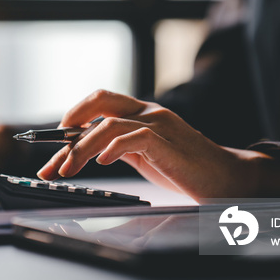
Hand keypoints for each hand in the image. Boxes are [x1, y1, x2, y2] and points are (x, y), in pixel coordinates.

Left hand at [37, 90, 279, 201]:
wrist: (226, 178)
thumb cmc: (185, 168)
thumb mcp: (145, 155)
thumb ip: (120, 146)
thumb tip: (85, 150)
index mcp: (143, 112)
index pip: (101, 103)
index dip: (74, 117)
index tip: (54, 140)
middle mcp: (149, 111)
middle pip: (101, 101)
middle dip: (71, 122)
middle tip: (54, 150)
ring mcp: (158, 124)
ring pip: (108, 124)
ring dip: (81, 148)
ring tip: (68, 169)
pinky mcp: (165, 141)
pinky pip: (131, 138)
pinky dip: (110, 149)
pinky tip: (101, 163)